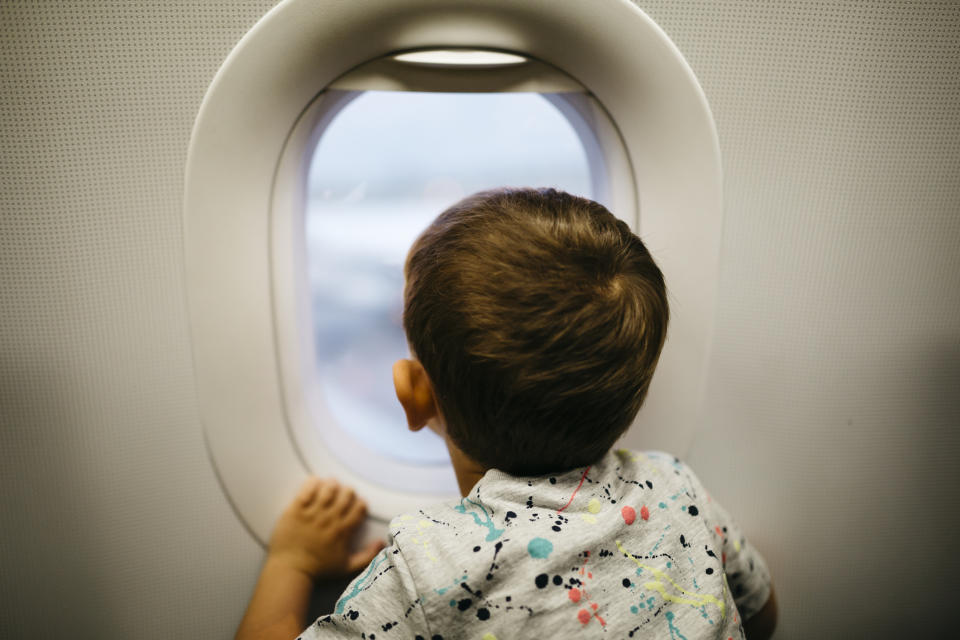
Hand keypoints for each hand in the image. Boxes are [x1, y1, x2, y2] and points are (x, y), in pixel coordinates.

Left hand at [267, 477, 385, 580]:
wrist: (290, 570)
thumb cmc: (319, 569)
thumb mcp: (346, 567)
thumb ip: (367, 556)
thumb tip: (382, 543)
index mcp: (343, 531)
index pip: (359, 506)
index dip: (359, 503)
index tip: (354, 505)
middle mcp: (330, 519)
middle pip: (346, 493)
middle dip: (347, 492)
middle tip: (342, 495)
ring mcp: (312, 513)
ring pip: (328, 488)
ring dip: (331, 484)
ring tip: (329, 486)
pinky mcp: (296, 510)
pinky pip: (307, 489)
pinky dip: (313, 482)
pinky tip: (315, 483)